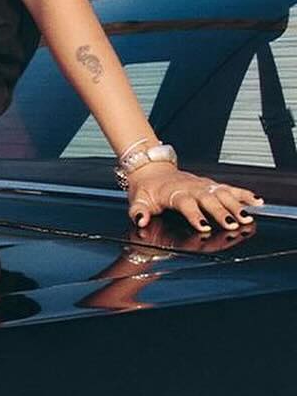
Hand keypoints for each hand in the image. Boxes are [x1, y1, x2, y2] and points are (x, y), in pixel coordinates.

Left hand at [127, 164, 263, 235]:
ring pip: (222, 193)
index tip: (203, 226)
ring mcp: (202, 185)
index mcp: (173, 193)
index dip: (194, 214)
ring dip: (236, 205)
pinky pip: (229, 188)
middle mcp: (191, 187)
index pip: (185, 203)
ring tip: (247, 217)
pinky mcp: (210, 184)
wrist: (151, 169)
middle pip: (208, 199)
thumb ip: (138, 211)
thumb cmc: (146, 188)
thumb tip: (140, 220)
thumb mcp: (138, 200)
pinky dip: (243, 194)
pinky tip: (256, 201)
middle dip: (221, 211)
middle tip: (232, 224)